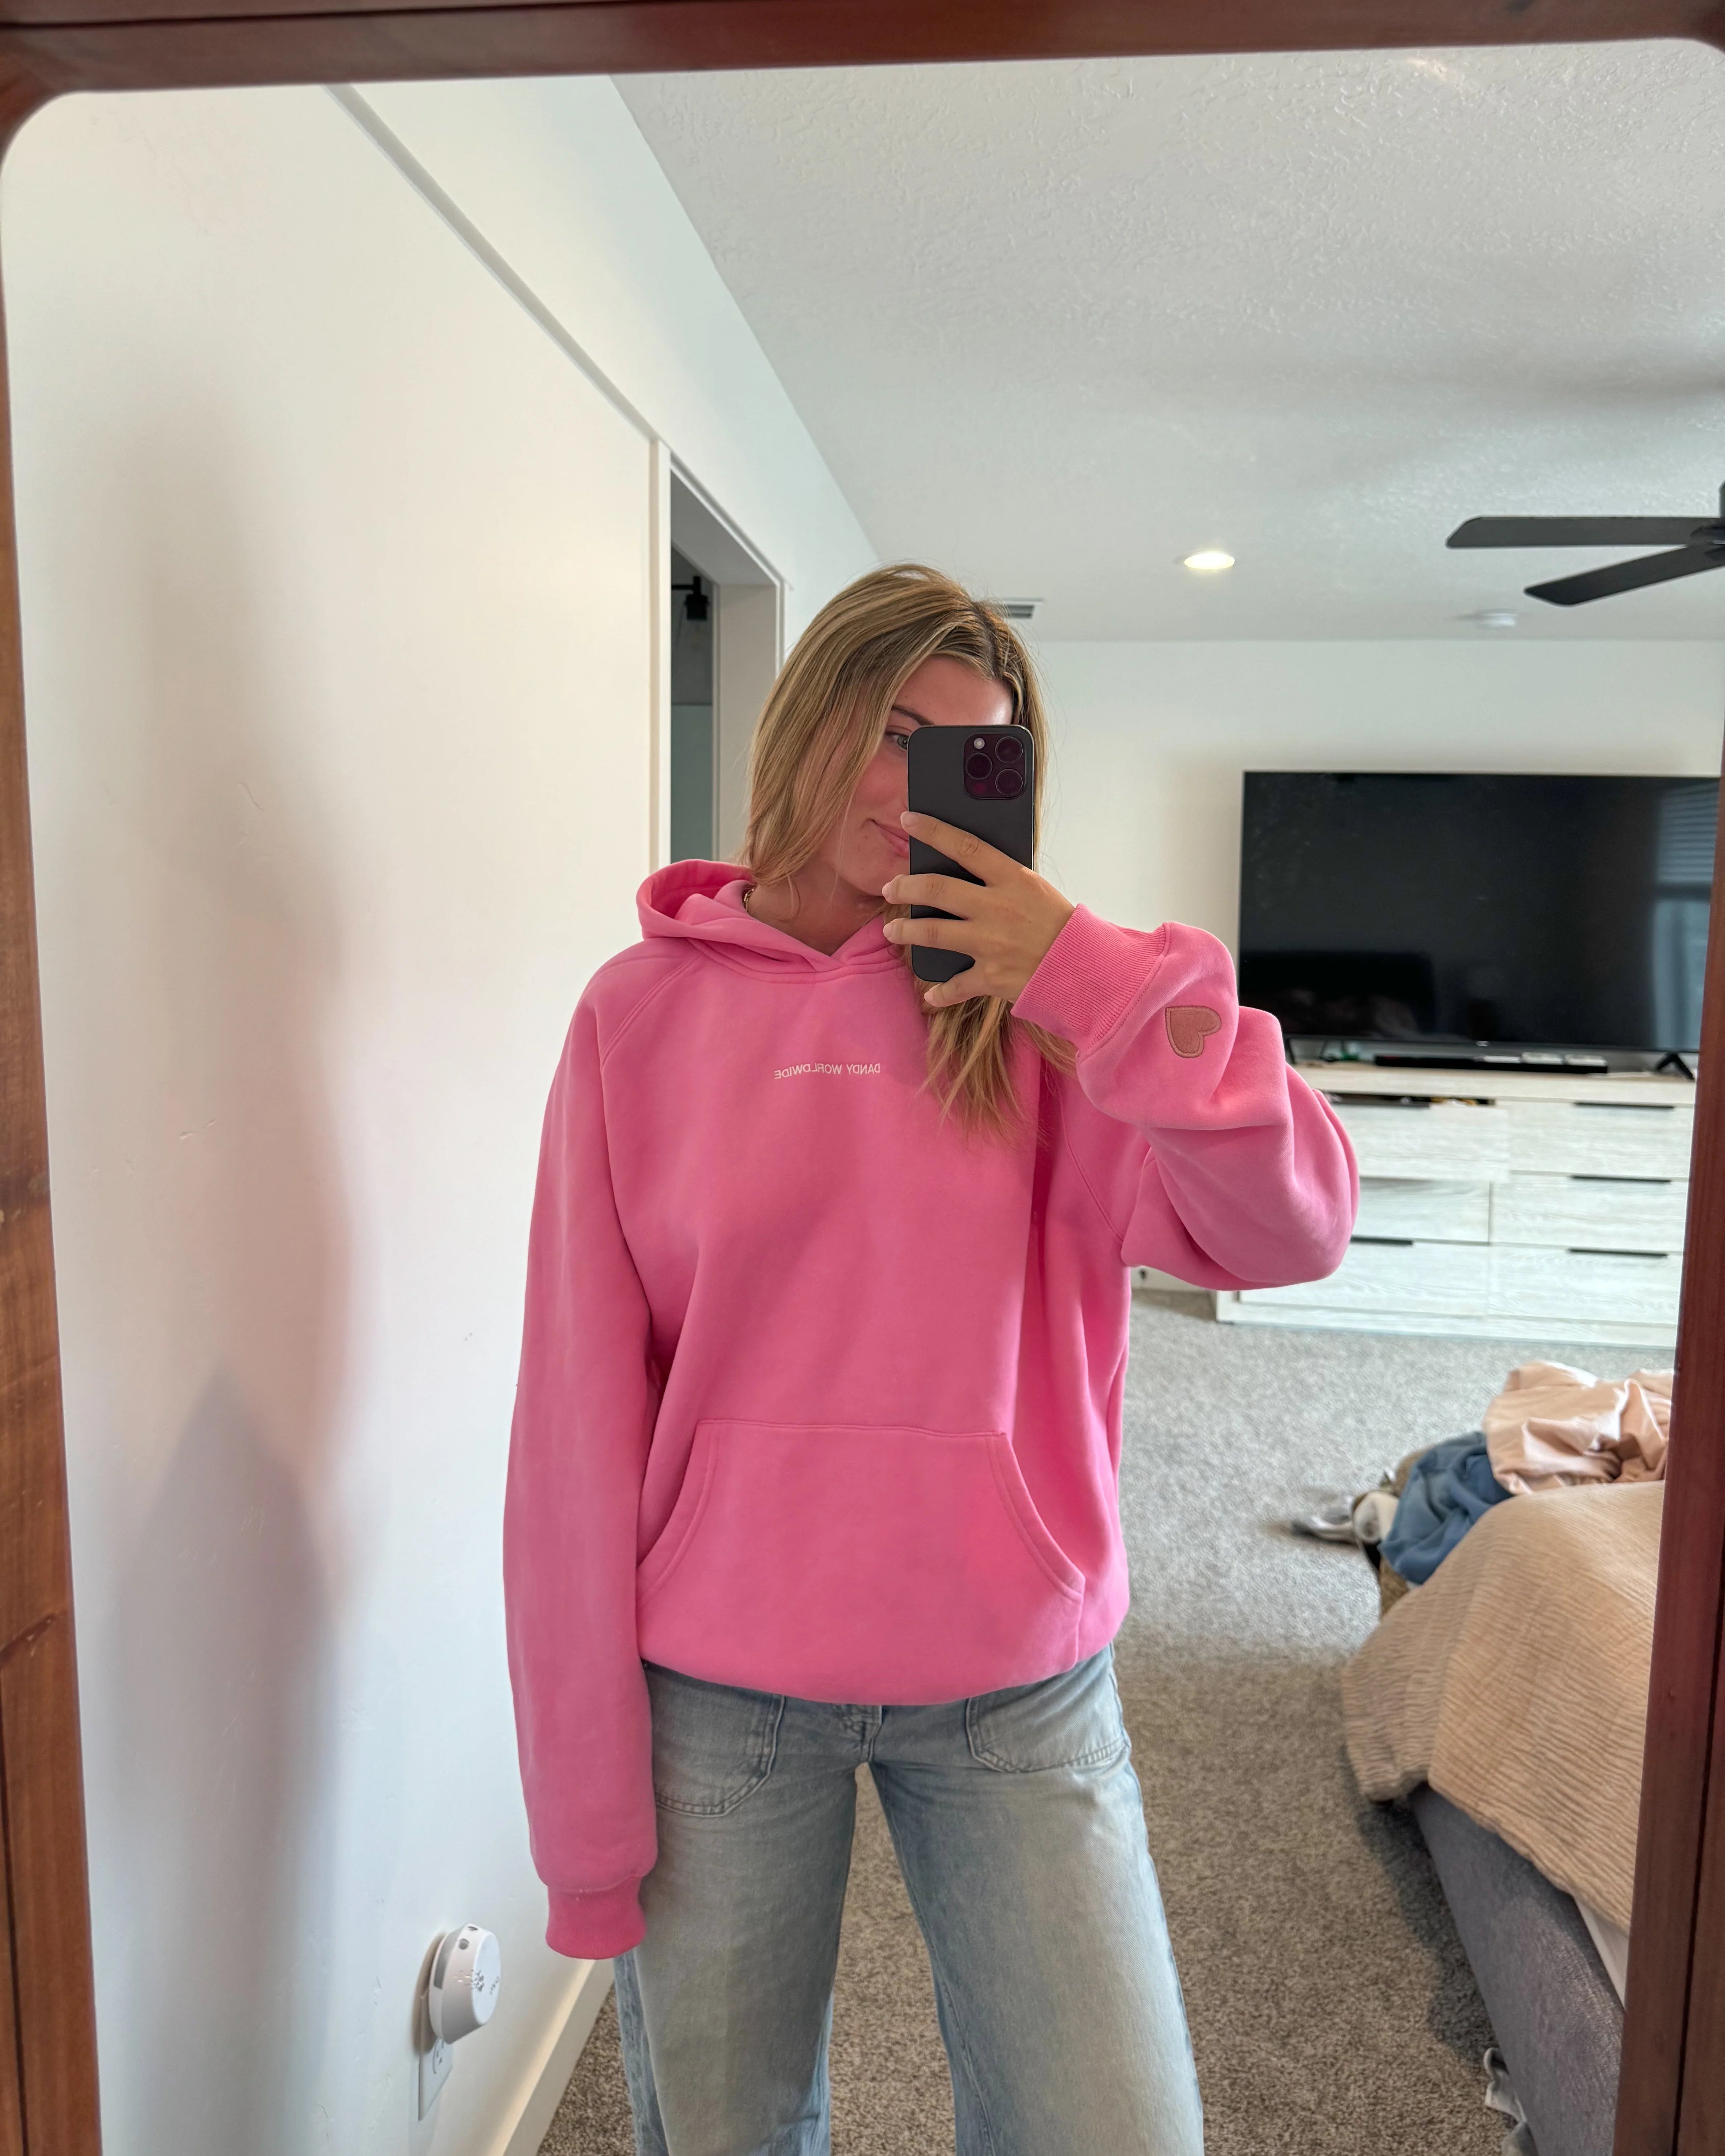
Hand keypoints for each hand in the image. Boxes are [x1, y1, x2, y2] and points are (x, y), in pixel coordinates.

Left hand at [880, 810, 1076, 1009]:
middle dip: (905, 887)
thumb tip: (968, 866)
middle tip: (890, 888)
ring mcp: (991, 943)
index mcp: (1012, 879)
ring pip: (933, 934)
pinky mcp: (991, 977)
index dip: (932, 830)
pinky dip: (939, 991)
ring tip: (892, 930)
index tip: (908, 821)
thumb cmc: (1061, 925)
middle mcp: (996, 908)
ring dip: (906, 932)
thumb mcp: (1035, 890)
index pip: (964, 845)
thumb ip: (1003, 879)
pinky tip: (930, 993)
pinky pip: (955, 985)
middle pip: (936, 889)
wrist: (1086, 968)